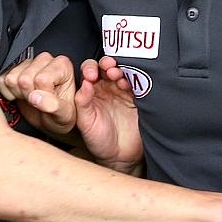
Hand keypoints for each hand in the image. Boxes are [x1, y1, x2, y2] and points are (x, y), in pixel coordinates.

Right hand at [0, 52, 76, 137]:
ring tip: (30, 97)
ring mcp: (27, 62)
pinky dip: (7, 92)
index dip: (41, 95)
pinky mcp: (12, 67)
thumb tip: (35, 97)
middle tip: (38, 101)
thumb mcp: (63, 114)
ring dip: (18, 94)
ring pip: (11, 78)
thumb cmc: (60, 114)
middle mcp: (45, 59)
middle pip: (24, 78)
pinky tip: (20, 95)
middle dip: (28, 95)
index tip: (47, 100)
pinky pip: (0, 79)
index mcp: (62, 65)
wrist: (50, 120)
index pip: (41, 79)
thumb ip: (52, 105)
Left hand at [74, 56, 142, 173]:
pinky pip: (139, 84)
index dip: (90, 69)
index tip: (91, 75)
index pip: (89, 71)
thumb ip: (83, 103)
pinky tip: (131, 82)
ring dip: (121, 70)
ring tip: (118, 75)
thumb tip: (84, 84)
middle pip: (107, 68)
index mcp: (91, 91)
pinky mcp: (139, 98)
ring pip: (123, 73)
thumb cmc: (99, 140)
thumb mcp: (86, 123)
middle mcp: (107, 88)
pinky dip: (136, 79)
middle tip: (108, 68)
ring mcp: (124, 92)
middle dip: (107, 64)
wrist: (120, 157)